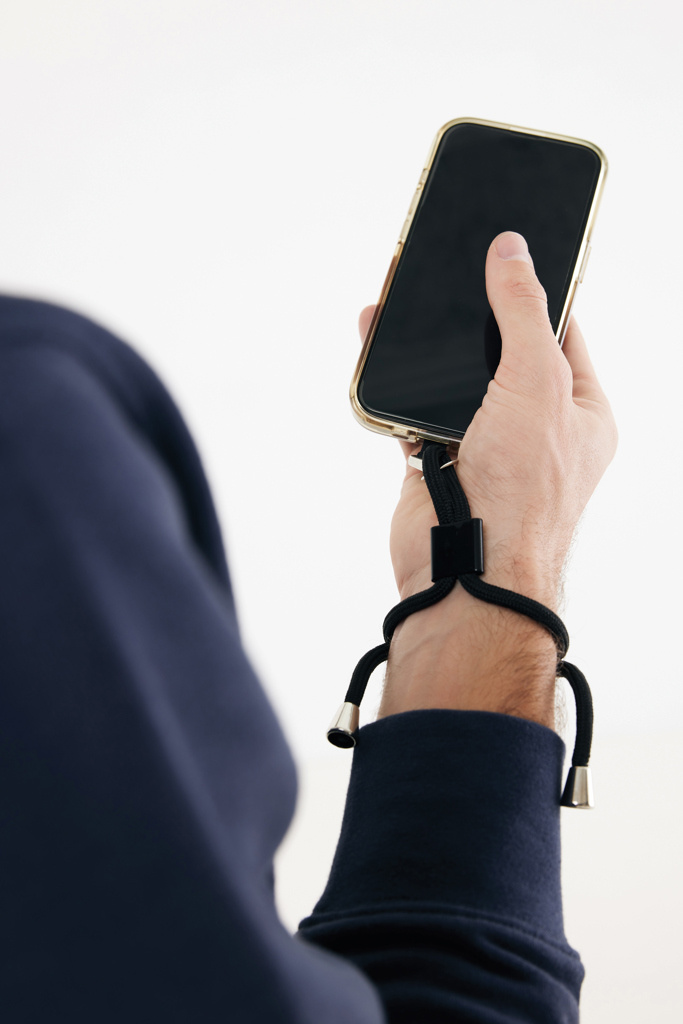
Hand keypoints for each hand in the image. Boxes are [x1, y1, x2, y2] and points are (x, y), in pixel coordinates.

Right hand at [358, 231, 616, 724]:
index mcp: (581, 409)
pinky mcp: (438, 461)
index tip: (504, 250)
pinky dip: (396, 385)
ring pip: (450, 379)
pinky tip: (378, 350)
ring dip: (423, 344)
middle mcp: (535, 425)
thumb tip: (513, 251)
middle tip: (439, 266)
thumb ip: (522, 311)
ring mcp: (485, 444)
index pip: (560, 331)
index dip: (531, 288)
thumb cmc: (523, 490)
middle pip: (497, 349)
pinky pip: (414, 410)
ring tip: (397, 296)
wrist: (467, 568)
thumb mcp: (537, 381)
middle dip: (465, 311)